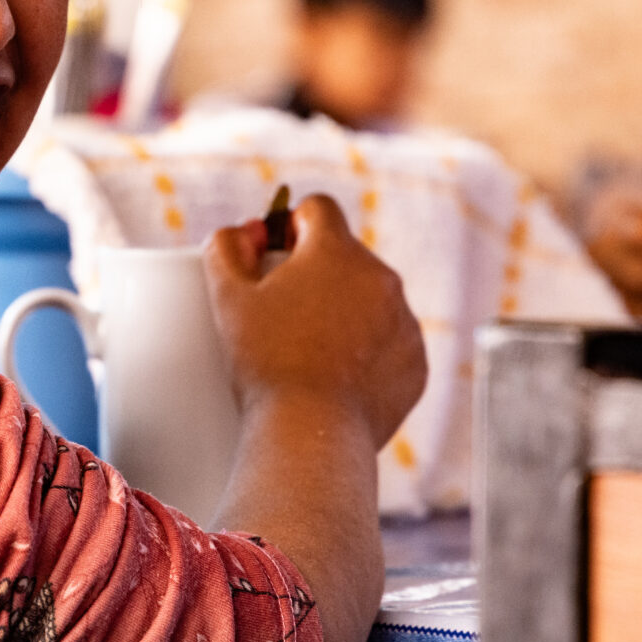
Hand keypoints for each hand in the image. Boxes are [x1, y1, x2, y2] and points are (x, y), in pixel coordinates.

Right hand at [203, 194, 424, 447]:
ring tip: (308, 351)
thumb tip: (245, 233)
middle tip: (283, 313)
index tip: (276, 255)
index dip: (292, 225)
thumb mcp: (227, 298)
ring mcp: (404, 321)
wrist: (311, 433)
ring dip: (344, 312)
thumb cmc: (266, 363)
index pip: (318, 208)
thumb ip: (226, 247)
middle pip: (345, 256)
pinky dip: (368, 351)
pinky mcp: (416, 362)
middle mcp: (380, 277)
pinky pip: (391, 341)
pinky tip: (336, 376)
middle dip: (317, 275)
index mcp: (336, 251)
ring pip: (371, 300)